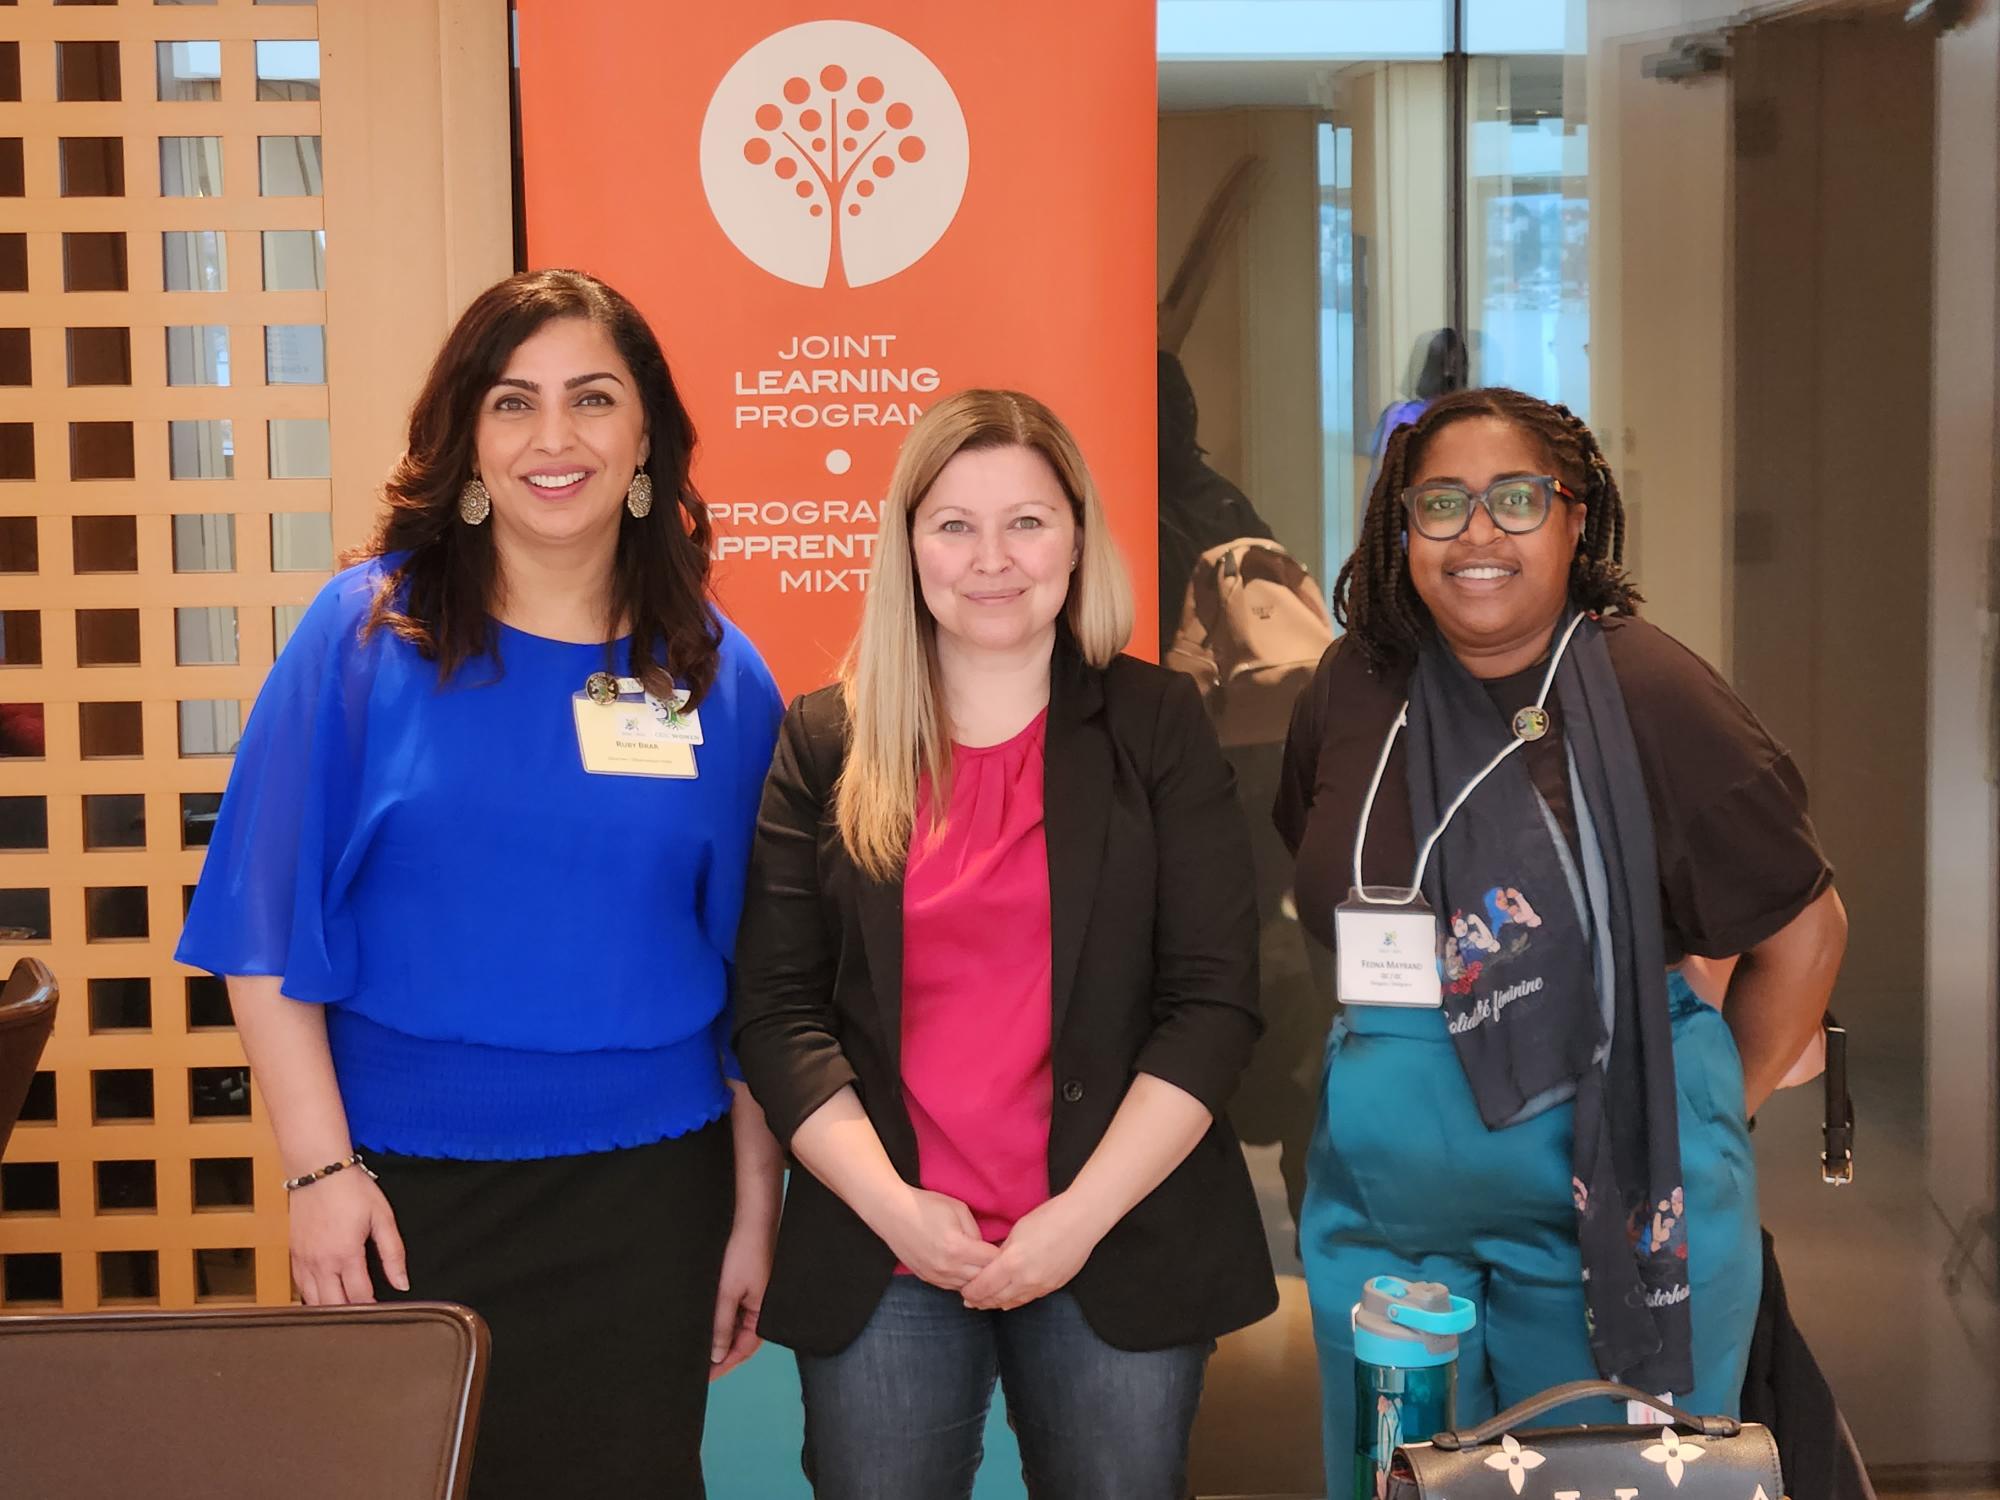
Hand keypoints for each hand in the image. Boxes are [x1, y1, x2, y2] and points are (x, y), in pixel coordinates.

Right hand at [288, 1167, 406, 1304]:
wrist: (318, 1170)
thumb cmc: (352, 1189)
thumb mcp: (382, 1217)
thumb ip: (393, 1254)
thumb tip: (401, 1283)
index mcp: (346, 1254)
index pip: (359, 1296)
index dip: (372, 1307)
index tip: (381, 1310)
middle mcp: (321, 1262)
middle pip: (333, 1305)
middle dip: (350, 1313)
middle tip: (364, 1313)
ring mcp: (303, 1260)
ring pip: (312, 1301)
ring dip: (329, 1308)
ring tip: (346, 1309)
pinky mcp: (293, 1254)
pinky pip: (299, 1287)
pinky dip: (311, 1296)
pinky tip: (324, 1295)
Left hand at [709, 1210, 776, 1380]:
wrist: (753, 1219)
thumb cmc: (746, 1251)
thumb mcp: (728, 1293)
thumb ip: (722, 1325)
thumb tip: (717, 1353)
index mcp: (763, 1315)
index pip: (743, 1350)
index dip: (724, 1365)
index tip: (704, 1378)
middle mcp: (762, 1309)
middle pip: (740, 1341)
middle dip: (721, 1355)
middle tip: (698, 1368)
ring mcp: (757, 1298)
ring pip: (736, 1326)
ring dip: (720, 1337)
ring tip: (699, 1348)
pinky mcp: (750, 1286)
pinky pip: (736, 1311)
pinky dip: (722, 1320)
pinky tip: (708, 1322)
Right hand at [877, 1188, 998, 1290]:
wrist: (893, 1213)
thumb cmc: (926, 1206)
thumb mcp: (958, 1209)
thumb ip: (976, 1231)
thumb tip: (984, 1247)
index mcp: (958, 1248)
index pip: (992, 1261)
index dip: (1003, 1255)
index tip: (1008, 1250)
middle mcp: (947, 1267)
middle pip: (983, 1279)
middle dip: (994, 1270)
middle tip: (1000, 1261)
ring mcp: (936, 1276)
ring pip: (968, 1288)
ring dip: (978, 1279)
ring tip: (986, 1268)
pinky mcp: (927, 1279)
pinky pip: (953, 1287)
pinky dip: (963, 1281)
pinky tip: (967, 1270)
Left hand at [959, 1193, 1103, 1310]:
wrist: (1082, 1220)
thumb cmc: (1048, 1217)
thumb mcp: (1017, 1230)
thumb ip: (1002, 1251)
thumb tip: (992, 1263)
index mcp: (1012, 1262)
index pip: (983, 1286)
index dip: (971, 1291)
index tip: (963, 1291)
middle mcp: (1025, 1279)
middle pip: (996, 1299)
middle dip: (980, 1301)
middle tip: (969, 1301)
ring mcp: (1041, 1285)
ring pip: (1012, 1303)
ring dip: (996, 1304)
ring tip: (985, 1303)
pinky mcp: (1053, 1287)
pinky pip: (1028, 1299)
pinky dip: (1014, 1301)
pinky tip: (1008, 1300)